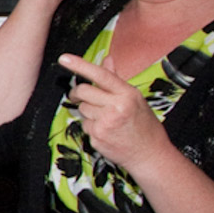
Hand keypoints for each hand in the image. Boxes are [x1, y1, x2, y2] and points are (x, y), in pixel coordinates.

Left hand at [59, 53, 173, 172]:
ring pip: (82, 108)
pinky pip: (84, 125)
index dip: (80, 65)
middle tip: (79, 96)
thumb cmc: (143, 124)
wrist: (150, 154)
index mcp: (128, 94)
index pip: (100, 75)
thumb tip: (107, 59)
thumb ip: (116, 80)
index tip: (64, 58)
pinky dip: (91, 126)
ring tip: (105, 118)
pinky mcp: (97, 137)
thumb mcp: (135, 99)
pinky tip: (105, 130)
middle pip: (83, 91)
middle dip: (77, 93)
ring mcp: (105, 123)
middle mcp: (116, 107)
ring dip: (87, 111)